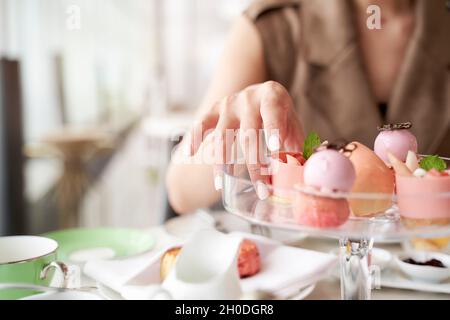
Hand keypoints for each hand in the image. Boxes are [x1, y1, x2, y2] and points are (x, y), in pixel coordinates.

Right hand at [189, 81, 303, 198]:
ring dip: (222, 162)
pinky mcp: (213, 109)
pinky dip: (194, 139)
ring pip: (222, 135)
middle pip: (248, 134)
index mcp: (272, 96)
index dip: (274, 131)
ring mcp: (228, 103)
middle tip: (261, 190)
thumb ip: (297, 143)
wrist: (257, 92)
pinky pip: (200, 124)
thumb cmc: (279, 114)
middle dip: (254, 165)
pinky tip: (190, 154)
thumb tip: (303, 171)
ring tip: (223, 184)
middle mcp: (248, 97)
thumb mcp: (292, 123)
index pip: (273, 114)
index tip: (277, 152)